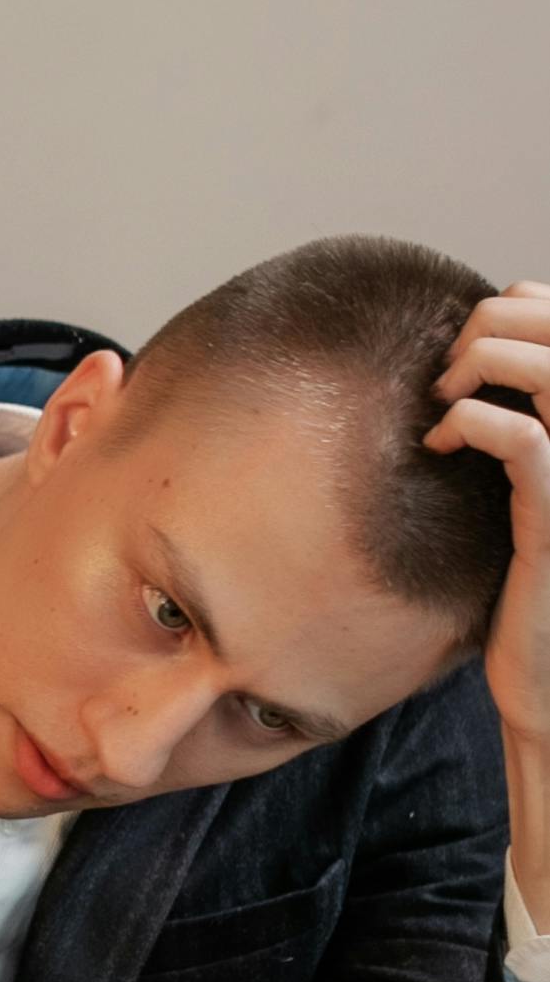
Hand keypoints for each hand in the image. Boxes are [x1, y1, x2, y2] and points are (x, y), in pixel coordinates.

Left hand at [431, 285, 549, 872]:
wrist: (546, 674)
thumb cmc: (527, 580)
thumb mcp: (522, 483)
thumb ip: (516, 417)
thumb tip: (470, 349)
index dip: (516, 307)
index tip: (466, 349)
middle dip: (489, 325)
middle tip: (446, 375)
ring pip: (546, 364)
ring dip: (479, 361)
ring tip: (443, 403)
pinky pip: (523, 437)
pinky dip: (468, 423)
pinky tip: (442, 447)